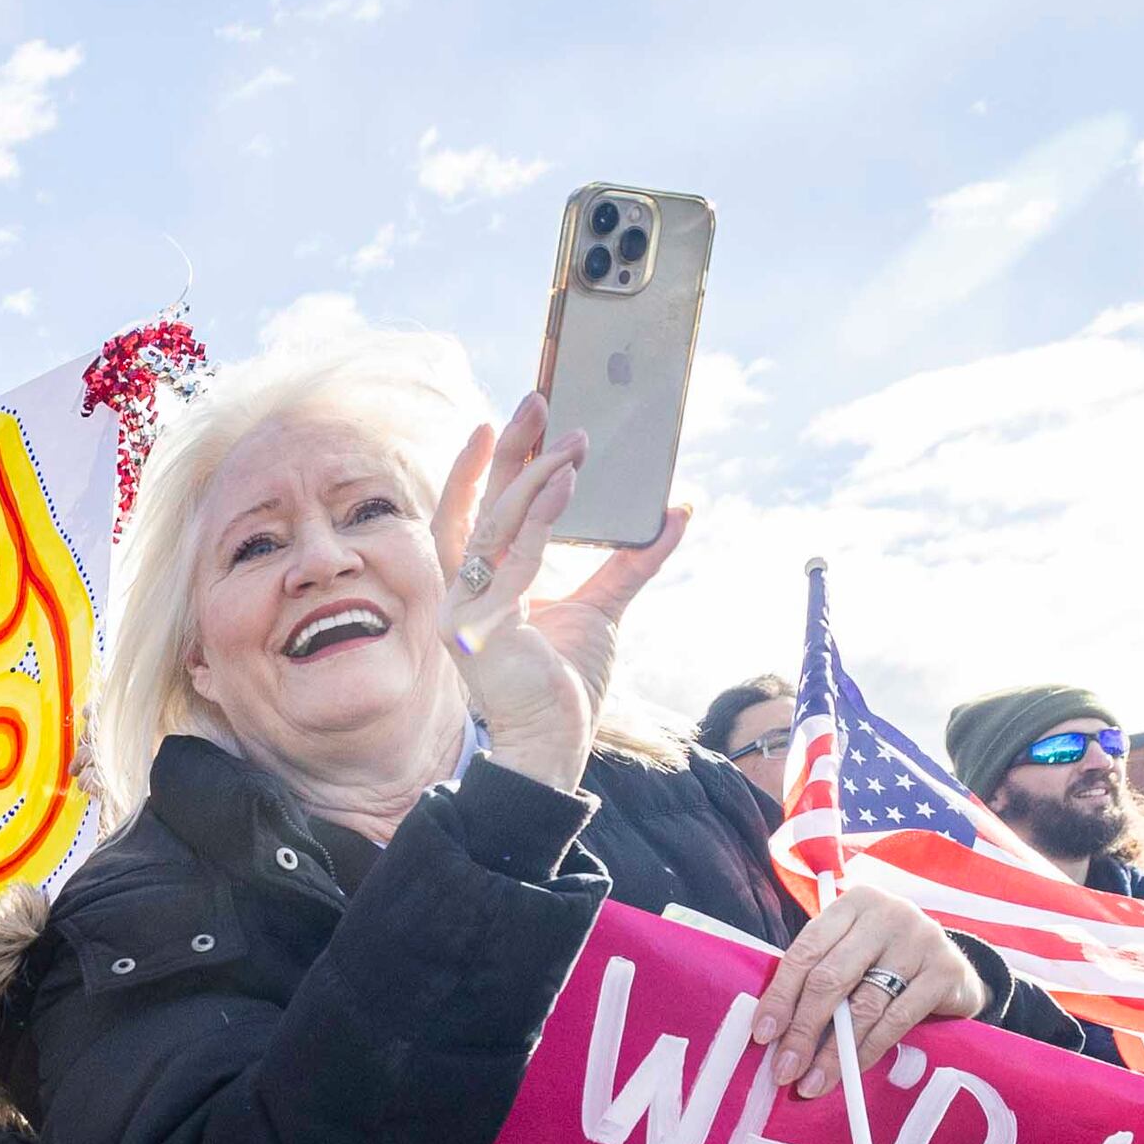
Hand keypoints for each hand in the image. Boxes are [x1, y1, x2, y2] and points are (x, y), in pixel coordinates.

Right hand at [428, 392, 684, 790]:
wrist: (554, 740)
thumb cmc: (565, 682)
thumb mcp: (605, 605)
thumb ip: (632, 558)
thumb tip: (679, 510)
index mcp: (481, 586)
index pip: (467, 514)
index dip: (478, 468)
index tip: (497, 424)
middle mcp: (464, 593)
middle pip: (477, 506)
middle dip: (508, 451)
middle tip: (536, 402)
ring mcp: (466, 609)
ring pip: (495, 525)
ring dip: (534, 476)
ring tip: (573, 443)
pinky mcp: (482, 626)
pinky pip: (514, 559)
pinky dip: (540, 519)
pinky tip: (567, 485)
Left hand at [756, 888, 988, 1101]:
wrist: (954, 970)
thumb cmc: (886, 963)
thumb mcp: (851, 954)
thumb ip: (817, 976)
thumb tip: (772, 1032)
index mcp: (854, 903)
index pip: (805, 951)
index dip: (780, 996)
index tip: (762, 1034)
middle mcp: (888, 914)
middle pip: (830, 978)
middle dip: (802, 1030)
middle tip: (784, 1069)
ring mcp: (920, 939)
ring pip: (863, 1005)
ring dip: (833, 1051)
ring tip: (813, 1082)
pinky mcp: (945, 970)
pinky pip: (896, 1020)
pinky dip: (868, 1050)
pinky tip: (850, 1071)